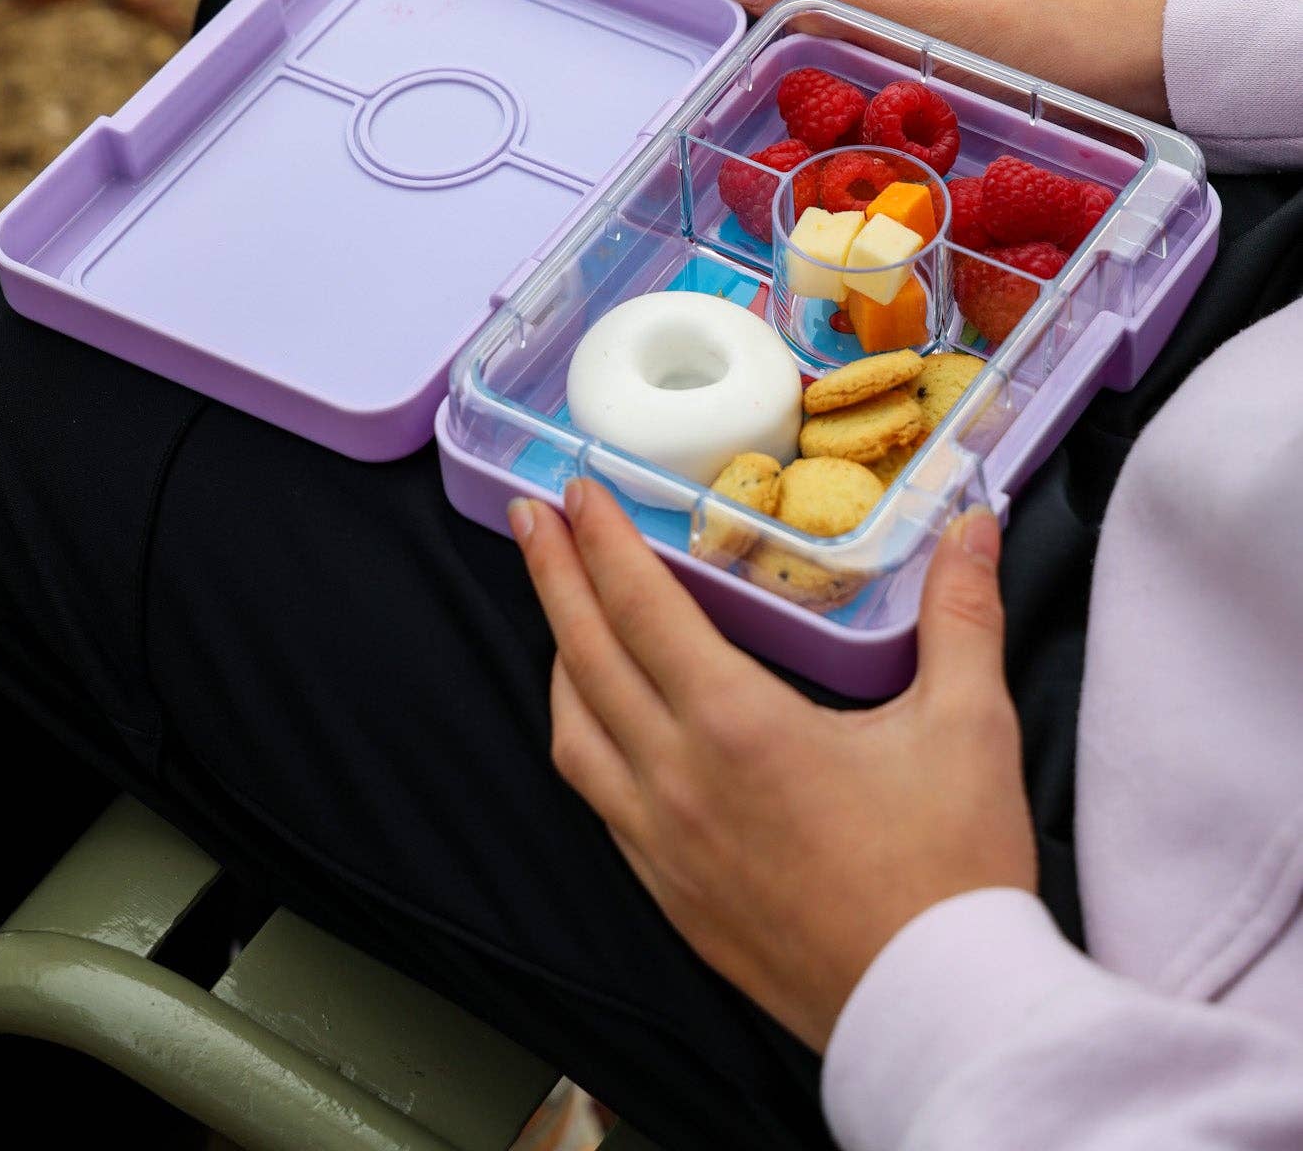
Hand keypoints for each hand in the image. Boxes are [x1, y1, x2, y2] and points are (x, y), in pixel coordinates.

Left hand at [510, 479, 1035, 1052]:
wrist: (936, 1014)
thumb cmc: (950, 873)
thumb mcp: (970, 726)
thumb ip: (962, 613)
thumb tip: (972, 524)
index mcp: (737, 726)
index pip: (642, 608)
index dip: (602, 542)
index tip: (575, 491)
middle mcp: (678, 781)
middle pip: (587, 658)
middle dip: (555, 577)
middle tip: (534, 518)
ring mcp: (663, 846)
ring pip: (574, 734)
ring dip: (560, 661)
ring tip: (562, 613)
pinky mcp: (670, 896)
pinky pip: (598, 799)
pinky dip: (583, 739)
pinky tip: (600, 726)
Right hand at [683, 0, 1170, 121]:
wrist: (1155, 72)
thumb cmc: (1056, 46)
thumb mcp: (934, 27)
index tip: (679, 6)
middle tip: (698, 51)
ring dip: (789, 27)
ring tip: (738, 73)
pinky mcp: (949, 8)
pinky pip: (868, 19)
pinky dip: (832, 45)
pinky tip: (808, 83)